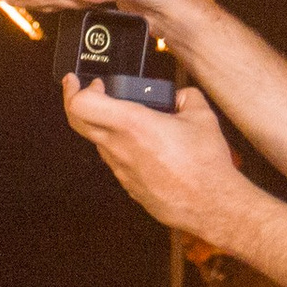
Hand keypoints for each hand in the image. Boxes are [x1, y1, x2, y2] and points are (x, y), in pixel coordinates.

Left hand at [64, 78, 245, 241]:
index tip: (88, 82)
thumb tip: (179, 96)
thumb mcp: (202, 115)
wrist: (210, 204)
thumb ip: (186, 96)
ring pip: (97, 141)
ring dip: (103, 125)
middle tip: (86, 90)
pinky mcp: (128, 184)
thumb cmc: (205, 164)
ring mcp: (121, 169)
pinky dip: (121, 146)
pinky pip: (115, 160)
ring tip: (127, 117)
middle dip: (75, 100)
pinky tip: (142, 143)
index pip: (82, 105)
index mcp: (133, 125)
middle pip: (77, 122)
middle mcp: (120, 147)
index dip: (78, 89)